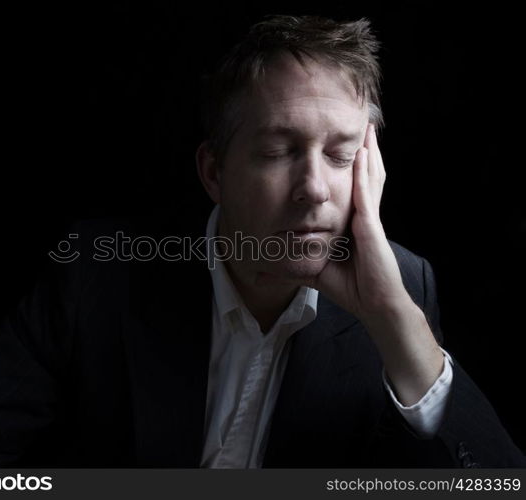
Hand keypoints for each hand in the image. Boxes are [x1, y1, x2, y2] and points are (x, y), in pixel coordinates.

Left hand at [310, 123, 411, 321]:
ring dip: (368, 151)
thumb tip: (262, 272)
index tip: (343, 147)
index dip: (352, 166)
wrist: (372, 304)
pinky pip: (366, 193)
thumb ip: (293, 266)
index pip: (352, 187)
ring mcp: (369, 218)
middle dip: (364, 150)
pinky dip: (364, 173)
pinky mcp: (370, 225)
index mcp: (353, 222)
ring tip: (367, 128)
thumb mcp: (315, 271)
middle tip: (363, 126)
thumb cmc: (348, 288)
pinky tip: (362, 154)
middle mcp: (363, 215)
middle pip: (365, 175)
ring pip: (370, 177)